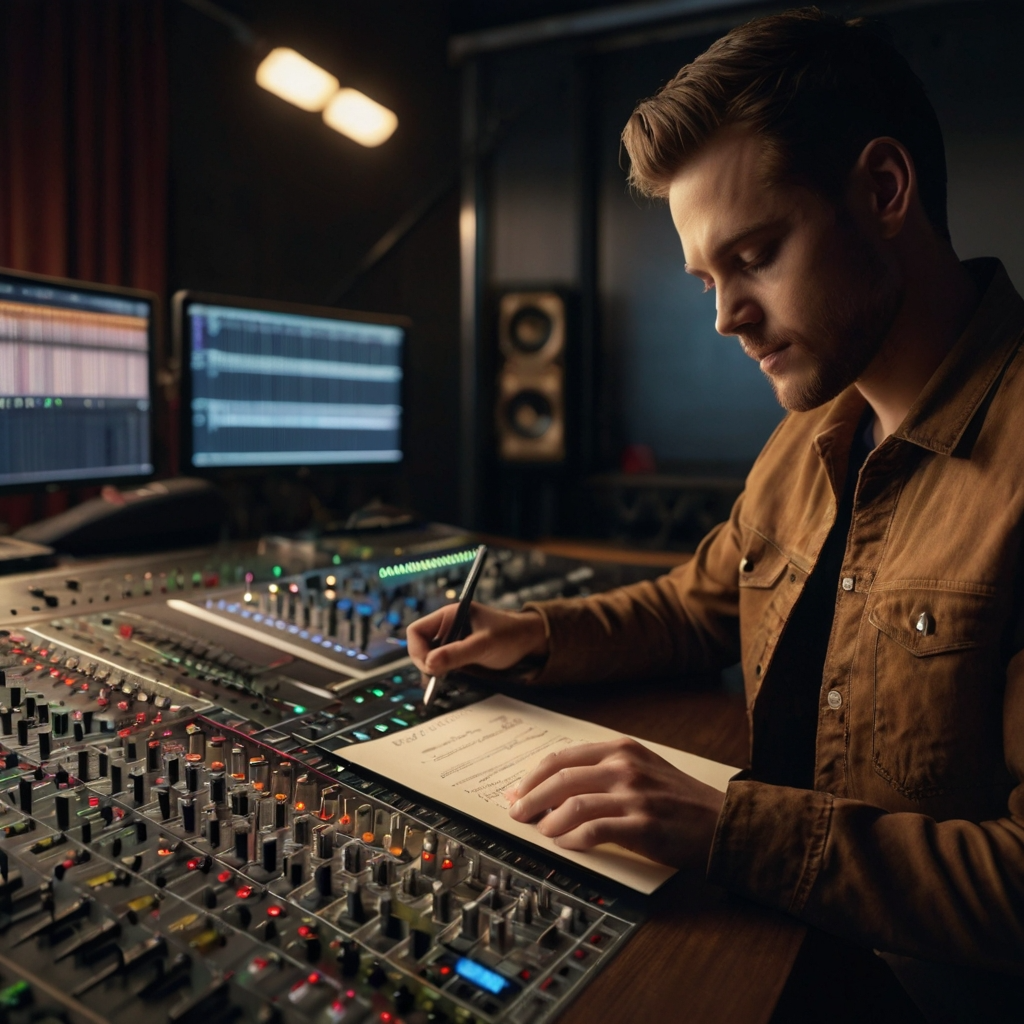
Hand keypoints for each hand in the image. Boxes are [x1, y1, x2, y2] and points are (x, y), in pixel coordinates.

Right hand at [406, 602, 548, 676]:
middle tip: (438, 676)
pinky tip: (449, 679)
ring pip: (428, 657)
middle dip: (424, 662)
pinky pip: (441, 664)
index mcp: (449, 616)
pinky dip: (441, 673)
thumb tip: (429, 664)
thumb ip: (456, 653)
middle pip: (419, 646)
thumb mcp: (483, 644)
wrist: (529, 641)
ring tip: (445, 678)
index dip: (417, 649)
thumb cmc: (510, 635)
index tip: (430, 666)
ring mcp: (451, 641)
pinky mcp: (458, 653)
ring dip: (433, 669)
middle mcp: (446, 627)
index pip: (416, 631)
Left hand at [507, 738, 725, 870]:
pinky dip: (572, 840)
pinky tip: (565, 845)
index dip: (533, 777)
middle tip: (516, 813)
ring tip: (541, 832)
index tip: (517, 792)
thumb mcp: (641, 769)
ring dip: (548, 821)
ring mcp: (634, 795)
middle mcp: (625, 766)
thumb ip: (602, 772)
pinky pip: (593, 831)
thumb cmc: (677, 799)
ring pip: (572, 804)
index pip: (562, 757)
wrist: (721, 822)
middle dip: (530, 798)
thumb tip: (554, 789)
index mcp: (621, 749)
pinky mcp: (642, 825)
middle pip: (560, 778)